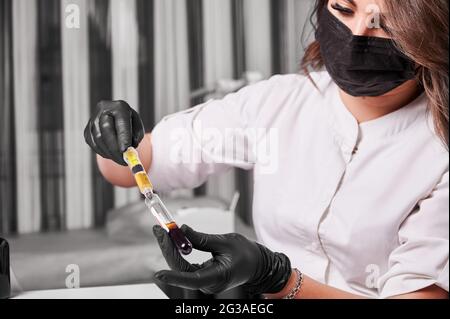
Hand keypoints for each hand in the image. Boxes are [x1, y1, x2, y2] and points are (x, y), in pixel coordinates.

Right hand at [84, 100, 144, 165]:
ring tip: (120, 159)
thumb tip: (128, 150)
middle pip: (106, 129)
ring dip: (110, 153)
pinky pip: (93, 144)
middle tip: (123, 161)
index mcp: (120, 107)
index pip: (121, 122)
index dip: (123, 136)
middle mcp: (104, 110)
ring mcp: (93, 120)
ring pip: (98, 139)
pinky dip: (103, 152)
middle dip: (115, 148)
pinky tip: (112, 154)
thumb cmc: (130, 125)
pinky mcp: (87, 130)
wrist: (116, 119)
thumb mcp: (138, 128)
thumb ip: (136, 138)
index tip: (126, 150)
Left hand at [152, 225, 291, 295]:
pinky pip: (184, 265)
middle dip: (168, 248)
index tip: (158, 274)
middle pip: (180, 269)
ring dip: (170, 248)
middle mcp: (208, 283)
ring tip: (161, 230)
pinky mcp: (201, 276)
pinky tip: (170, 239)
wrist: (256, 264)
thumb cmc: (245, 253)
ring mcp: (203, 281)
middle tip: (158, 229)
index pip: (191, 279)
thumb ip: (202, 239)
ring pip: (180, 266)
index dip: (174, 277)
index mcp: (217, 278)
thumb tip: (182, 230)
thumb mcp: (226, 242)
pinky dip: (177, 251)